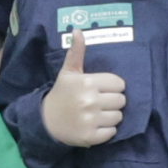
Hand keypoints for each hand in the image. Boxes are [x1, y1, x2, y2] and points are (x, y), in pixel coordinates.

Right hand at [40, 30, 127, 147]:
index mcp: (87, 82)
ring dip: (111, 116)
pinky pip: (112, 132)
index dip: (112, 87)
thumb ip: (76, 52)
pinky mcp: (91, 136)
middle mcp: (90, 101)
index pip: (119, 84)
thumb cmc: (62, 94)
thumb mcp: (68, 72)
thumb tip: (78, 30)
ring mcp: (91, 120)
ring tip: (97, 114)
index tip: (101, 89)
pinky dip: (106, 130)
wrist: (46, 121)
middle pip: (121, 100)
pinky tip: (95, 125)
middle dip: (113, 101)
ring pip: (118, 117)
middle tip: (100, 102)